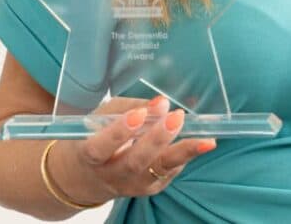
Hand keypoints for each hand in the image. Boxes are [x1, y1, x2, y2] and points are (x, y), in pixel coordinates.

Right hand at [48, 95, 217, 202]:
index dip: (119, 133)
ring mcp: (131, 186)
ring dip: (182, 153)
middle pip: (135, 162)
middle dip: (157, 140)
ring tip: (205, 140)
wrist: (85, 178)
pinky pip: (168, 172)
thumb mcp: (102, 117)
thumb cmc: (94, 137)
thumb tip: (161, 102)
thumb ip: (130, 108)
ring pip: (158, 172)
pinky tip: (198, 143)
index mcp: (90, 156)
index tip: (139, 114)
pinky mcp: (149, 188)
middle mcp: (111, 176)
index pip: (101, 147)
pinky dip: (184, 156)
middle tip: (176, 117)